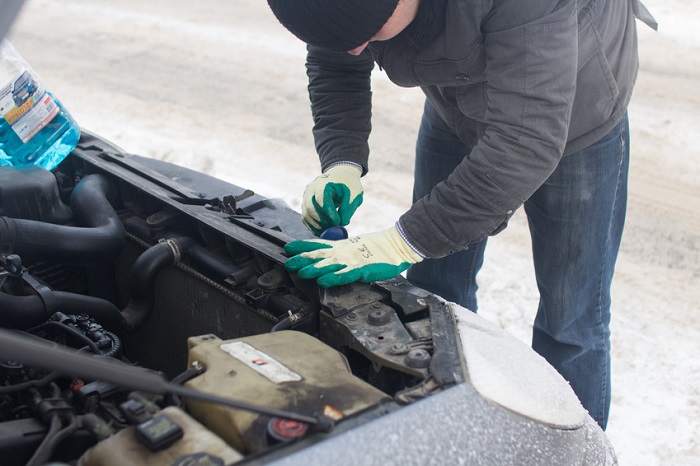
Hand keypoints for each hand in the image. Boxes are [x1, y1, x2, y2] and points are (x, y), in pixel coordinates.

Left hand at [284, 226, 422, 286]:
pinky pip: (345, 275)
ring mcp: (352, 261)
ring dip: (314, 269)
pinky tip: (323, 282)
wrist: (397, 245)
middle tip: (287, 262)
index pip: (318, 245)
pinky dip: (333, 278)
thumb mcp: (356, 247)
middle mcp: (344, 252)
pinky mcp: (362, 270)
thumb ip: (343, 252)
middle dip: (302, 259)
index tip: (288, 247)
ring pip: (329, 265)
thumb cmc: (379, 249)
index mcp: (342, 246)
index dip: (302, 246)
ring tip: (301, 273)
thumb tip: (331, 256)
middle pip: (319, 255)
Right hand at [302, 164, 362, 235]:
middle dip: (322, 221)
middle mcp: (311, 189)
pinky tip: (323, 231)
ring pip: (306, 215)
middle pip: (310, 207)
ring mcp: (306, 197)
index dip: (329, 212)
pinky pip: (306, 218)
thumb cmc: (349, 185)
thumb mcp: (354, 194)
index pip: (321, 199)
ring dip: (318, 226)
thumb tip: (342, 224)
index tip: (338, 221)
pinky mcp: (305, 204)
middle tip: (334, 227)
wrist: (340, 175)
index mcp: (324, 183)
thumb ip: (348, 209)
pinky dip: (314, 227)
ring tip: (330, 231)